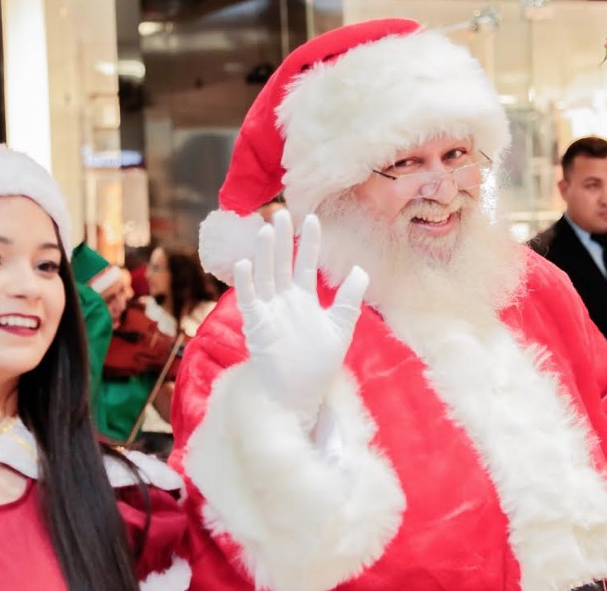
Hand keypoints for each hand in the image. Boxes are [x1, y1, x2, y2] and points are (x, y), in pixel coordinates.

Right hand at [234, 210, 368, 429]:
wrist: (298, 396)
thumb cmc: (317, 365)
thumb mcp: (340, 329)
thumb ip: (349, 300)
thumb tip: (360, 269)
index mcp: (304, 298)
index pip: (305, 263)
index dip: (308, 242)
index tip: (312, 219)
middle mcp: (285, 300)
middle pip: (281, 263)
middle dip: (282, 239)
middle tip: (281, 212)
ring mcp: (269, 310)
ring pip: (265, 275)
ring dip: (264, 253)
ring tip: (266, 230)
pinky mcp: (256, 325)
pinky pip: (249, 300)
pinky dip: (246, 282)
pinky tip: (246, 263)